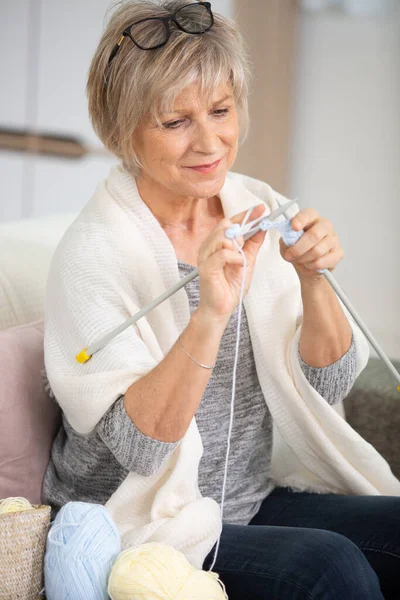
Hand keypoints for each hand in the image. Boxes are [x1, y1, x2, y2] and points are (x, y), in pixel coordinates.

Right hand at [196, 204, 266, 323]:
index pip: (230, 222)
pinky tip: (240, 264)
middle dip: (240, 230)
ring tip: (241, 257)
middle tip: (246, 243)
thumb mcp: (248, 260)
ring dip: (237, 245)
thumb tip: (262, 226)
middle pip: (224, 225)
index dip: (246, 214)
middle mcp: (208, 247)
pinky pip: (222, 254)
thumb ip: (253, 243)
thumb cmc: (230, 285)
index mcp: (217, 243)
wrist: (221, 307)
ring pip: (222, 237)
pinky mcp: (206, 268)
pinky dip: (235, 257)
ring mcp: (205, 256)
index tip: (261, 209)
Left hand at [280, 208, 343, 282]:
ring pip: (318, 250)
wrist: (306, 264)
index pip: (308, 214)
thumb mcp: (286, 242)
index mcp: (311, 217)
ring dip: (304, 259)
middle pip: (314, 235)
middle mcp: (325, 225)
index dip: (300, 220)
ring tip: (299, 260)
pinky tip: (309, 264)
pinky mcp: (338, 253)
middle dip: (298, 248)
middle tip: (289, 256)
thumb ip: (287, 239)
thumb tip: (289, 240)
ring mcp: (333, 238)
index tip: (294, 227)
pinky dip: (311, 266)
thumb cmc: (297, 248)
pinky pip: (322, 262)